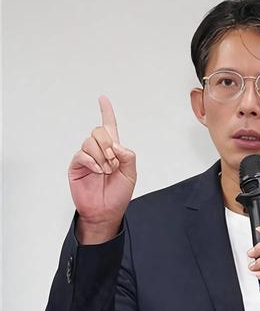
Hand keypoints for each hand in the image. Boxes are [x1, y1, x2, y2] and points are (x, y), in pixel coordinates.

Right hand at [68, 96, 135, 243]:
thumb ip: (128, 156)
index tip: (103, 99)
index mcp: (113, 150)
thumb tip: (116, 144)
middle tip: (114, 162)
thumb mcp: (131, 174)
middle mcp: (99, 151)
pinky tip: (98, 171)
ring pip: (90, 142)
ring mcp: (87, 158)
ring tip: (106, 171)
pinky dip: (92, 162)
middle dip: (109, 145)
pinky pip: (82, 154)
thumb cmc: (118, 194)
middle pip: (99, 131)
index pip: (109, 127)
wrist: (106, 211)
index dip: (106, 112)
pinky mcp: (77, 166)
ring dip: (102, 156)